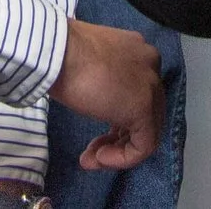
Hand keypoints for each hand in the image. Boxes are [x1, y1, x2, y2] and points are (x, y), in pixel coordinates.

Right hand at [49, 18, 163, 171]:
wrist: (58, 52)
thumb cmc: (64, 55)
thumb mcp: (90, 65)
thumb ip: (105, 78)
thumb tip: (101, 99)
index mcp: (138, 52)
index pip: (137, 94)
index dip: (117, 120)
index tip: (94, 131)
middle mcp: (151, 66)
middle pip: (145, 112)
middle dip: (117, 137)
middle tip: (92, 150)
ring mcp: (151, 86)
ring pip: (146, 130)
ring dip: (117, 150)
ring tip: (91, 158)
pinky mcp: (144, 109)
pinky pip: (144, 145)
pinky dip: (122, 158)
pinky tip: (99, 158)